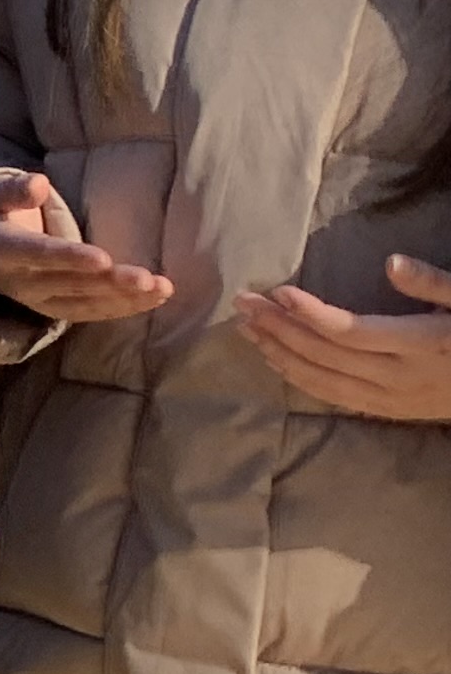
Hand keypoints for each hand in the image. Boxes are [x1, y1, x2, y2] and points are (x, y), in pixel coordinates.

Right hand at [0, 169, 169, 322]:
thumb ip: (15, 189)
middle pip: (69, 284)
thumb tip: (39, 185)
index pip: (38, 255)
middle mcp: (21, 283)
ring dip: (125, 299)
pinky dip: (126, 307)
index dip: (69, 258)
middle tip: (145, 279)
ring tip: (161, 288)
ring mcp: (41, 300)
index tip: (103, 258)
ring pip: (86, 303)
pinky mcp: (59, 309)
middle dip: (109, 283)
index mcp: (3, 251)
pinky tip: (155, 297)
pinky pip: (93, 312)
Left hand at [232, 254, 450, 419]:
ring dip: (278, 352)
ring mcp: (392, 399)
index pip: (352, 332)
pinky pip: (334, 396)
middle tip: (242, 302)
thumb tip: (391, 262)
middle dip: (278, 327)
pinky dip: (298, 378)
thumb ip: (434, 284)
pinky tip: (273, 359)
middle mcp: (400, 376)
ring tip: (244, 327)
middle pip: (325, 354)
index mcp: (421, 344)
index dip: (311, 314)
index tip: (277, 291)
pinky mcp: (389, 411)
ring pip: (321, 379)